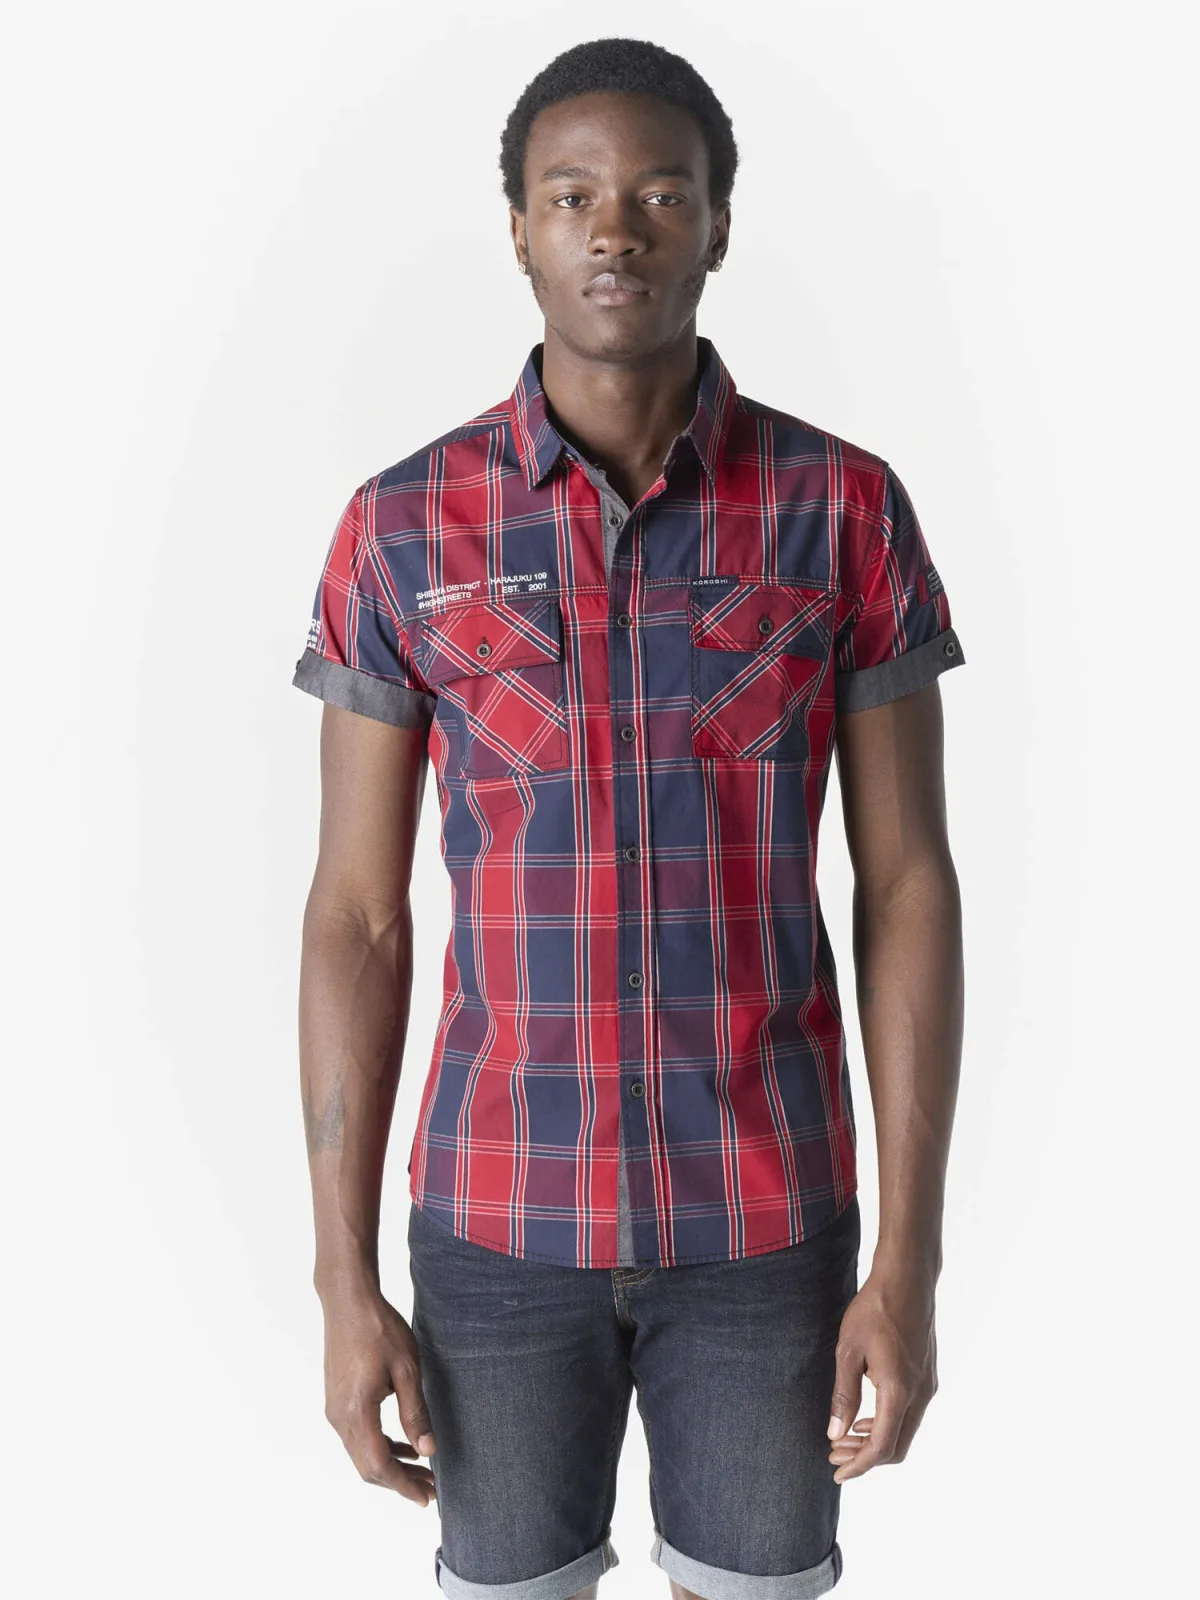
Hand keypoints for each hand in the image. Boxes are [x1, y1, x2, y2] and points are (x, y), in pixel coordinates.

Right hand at [321, 1288, 437, 1505]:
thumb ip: (415, 1412)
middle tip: (430, 1489)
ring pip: (361, 1454)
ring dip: (390, 1466)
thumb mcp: (407, 1369)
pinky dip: (379, 1447)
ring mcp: (334, 1410)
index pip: (379, 1465)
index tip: (426, 1498)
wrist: (348, 1302)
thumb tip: (427, 1450)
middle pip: (367, 1467)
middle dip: (399, 1482)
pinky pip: (357, 1437)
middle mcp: (340, 1417)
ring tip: (421, 1470)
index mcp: (357, 1412)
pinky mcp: (336, 1401)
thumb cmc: (379, 1329)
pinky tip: (402, 1444)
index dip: (403, 1486)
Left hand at [826, 1267, 937, 1481]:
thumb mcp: (848, 1350)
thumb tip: (836, 1433)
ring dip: (876, 1440)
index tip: (836, 1473)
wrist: (908, 1279)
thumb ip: (844, 1395)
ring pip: (905, 1431)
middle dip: (865, 1457)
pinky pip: (910, 1414)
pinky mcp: (928, 1375)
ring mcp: (928, 1385)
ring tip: (845, 1436)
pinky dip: (888, 1423)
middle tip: (834, 1454)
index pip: (882, 1446)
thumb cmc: (874, 1310)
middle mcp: (920, 1394)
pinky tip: (866, 1415)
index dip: (859, 1466)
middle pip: (897, 1447)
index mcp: (899, 1391)